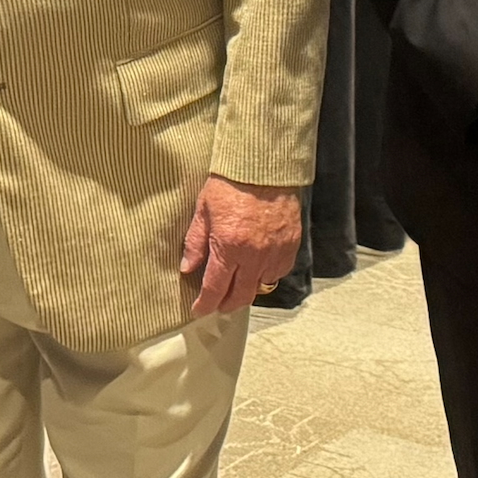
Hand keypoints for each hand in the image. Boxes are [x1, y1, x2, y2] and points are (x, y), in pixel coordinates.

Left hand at [180, 176, 301, 315]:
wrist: (264, 167)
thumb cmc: (230, 184)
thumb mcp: (203, 210)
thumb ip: (195, 242)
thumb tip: (187, 268)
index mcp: (228, 247)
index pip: (215, 288)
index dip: (205, 304)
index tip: (199, 310)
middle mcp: (254, 255)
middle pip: (240, 296)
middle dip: (226, 305)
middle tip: (217, 305)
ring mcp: (275, 252)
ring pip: (261, 286)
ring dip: (247, 290)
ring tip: (236, 285)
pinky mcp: (290, 246)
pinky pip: (278, 272)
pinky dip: (267, 275)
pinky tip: (257, 268)